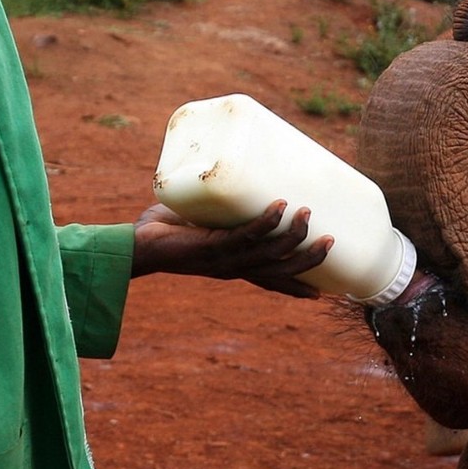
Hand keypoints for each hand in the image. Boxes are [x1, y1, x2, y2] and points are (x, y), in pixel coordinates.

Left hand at [131, 200, 332, 298]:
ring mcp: (226, 259)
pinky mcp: (213, 246)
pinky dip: (266, 221)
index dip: (299, 287)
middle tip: (331, 240)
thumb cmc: (164, 232)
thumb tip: (230, 175)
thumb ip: (218, 207)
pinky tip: (280, 206)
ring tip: (308, 211)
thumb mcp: (202, 223)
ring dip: (294, 234)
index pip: (274, 282)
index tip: (326, 293)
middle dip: (310, 259)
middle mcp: (235, 268)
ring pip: (271, 253)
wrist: (136, 246)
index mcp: (236, 267)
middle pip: (283, 270)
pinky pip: (246, 235)